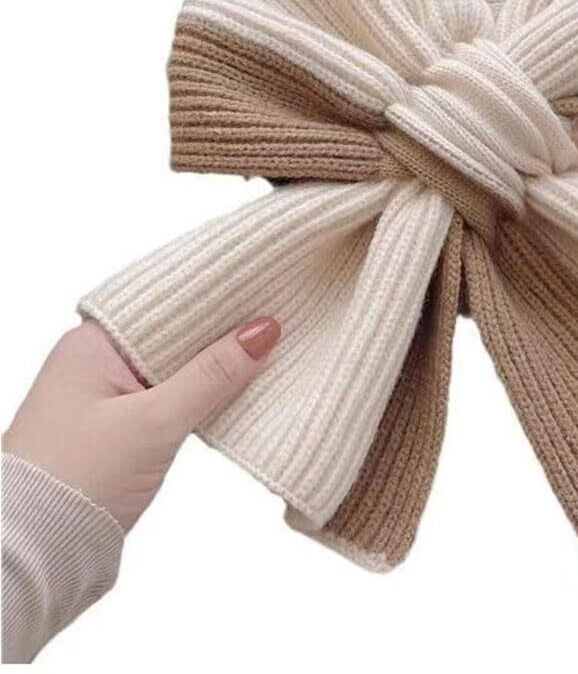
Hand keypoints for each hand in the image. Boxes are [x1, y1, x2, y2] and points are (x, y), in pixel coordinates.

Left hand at [2, 316, 280, 530]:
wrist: (30, 557)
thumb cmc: (77, 480)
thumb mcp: (155, 422)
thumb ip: (212, 375)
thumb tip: (263, 330)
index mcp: (92, 343)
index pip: (168, 302)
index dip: (218, 296)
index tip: (266, 287)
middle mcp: (96, 361)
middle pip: (174, 333)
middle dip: (223, 331)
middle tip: (280, 315)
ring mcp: (105, 396)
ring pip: (176, 367)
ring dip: (215, 366)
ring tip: (271, 349)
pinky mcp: (117, 429)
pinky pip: (169, 396)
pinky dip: (200, 395)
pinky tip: (236, 391)